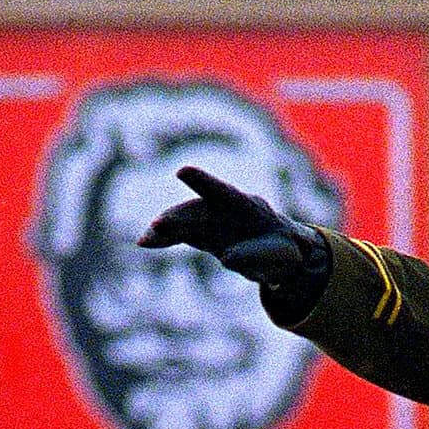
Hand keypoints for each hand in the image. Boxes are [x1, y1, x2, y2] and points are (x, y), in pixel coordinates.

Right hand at [136, 166, 324, 287]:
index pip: (224, 192)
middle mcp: (225, 209)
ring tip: (146, 240)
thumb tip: (228, 257)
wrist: (279, 248)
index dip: (204, 182)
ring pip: (184, 220)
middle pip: (197, 210)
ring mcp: (212, 219)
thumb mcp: (277, 255)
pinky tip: (145, 242)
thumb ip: (256, 254)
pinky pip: (180, 234)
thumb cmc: (283, 248)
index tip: (183, 171)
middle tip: (158, 225)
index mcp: (248, 207)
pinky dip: (164, 238)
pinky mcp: (202, 232)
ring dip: (165, 229)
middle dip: (178, 217)